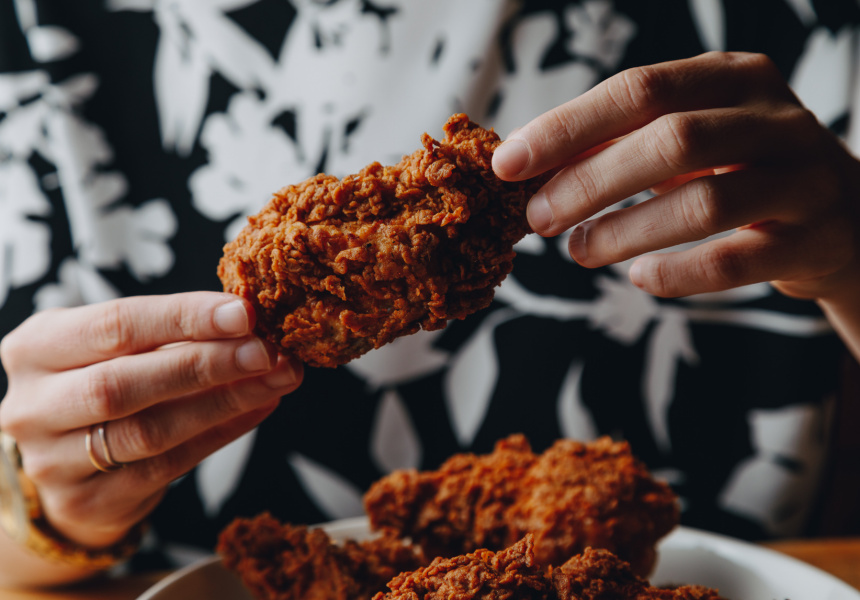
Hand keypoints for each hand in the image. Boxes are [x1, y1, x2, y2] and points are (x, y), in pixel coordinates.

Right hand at [0, 292, 302, 549]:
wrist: (67, 461)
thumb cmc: (101, 380)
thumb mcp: (116, 346)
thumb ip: (171, 333)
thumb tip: (247, 319)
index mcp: (35, 347)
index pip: (115, 325)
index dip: (184, 318)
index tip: (244, 314)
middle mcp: (32, 405)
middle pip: (125, 383)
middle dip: (207, 364)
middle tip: (267, 351)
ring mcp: (52, 461)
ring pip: (150, 430)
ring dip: (225, 402)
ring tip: (276, 379)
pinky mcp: (87, 502)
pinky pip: (167, 467)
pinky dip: (220, 434)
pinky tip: (259, 408)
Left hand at [493, 51, 859, 301]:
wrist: (842, 219)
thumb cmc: (740, 172)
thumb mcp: (689, 140)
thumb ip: (619, 144)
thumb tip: (527, 161)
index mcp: (733, 77)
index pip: (639, 89)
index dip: (567, 127)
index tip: (509, 163)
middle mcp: (774, 117)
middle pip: (671, 140)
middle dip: (589, 182)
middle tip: (538, 218)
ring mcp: (802, 177)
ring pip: (705, 201)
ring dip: (625, 232)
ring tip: (579, 251)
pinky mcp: (813, 239)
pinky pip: (734, 260)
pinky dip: (676, 273)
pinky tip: (639, 278)